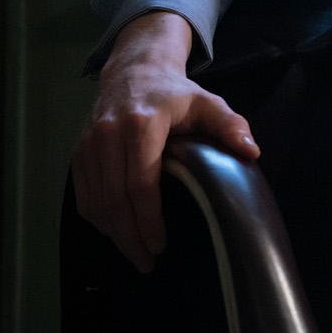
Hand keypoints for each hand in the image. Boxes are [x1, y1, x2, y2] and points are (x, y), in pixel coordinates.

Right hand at [71, 11, 259, 272]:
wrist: (135, 70)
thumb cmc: (176, 94)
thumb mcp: (209, 103)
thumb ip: (230, 125)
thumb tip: (253, 152)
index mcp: (142, 125)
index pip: (140, 182)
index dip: (148, 219)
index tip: (160, 244)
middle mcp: (109, 134)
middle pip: (115, 198)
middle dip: (130, 235)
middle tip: (147, 261)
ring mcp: (89, 144)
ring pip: (95, 200)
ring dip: (112, 232)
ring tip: (133, 254)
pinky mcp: (78, 151)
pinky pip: (83, 193)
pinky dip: (97, 218)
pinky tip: (114, 232)